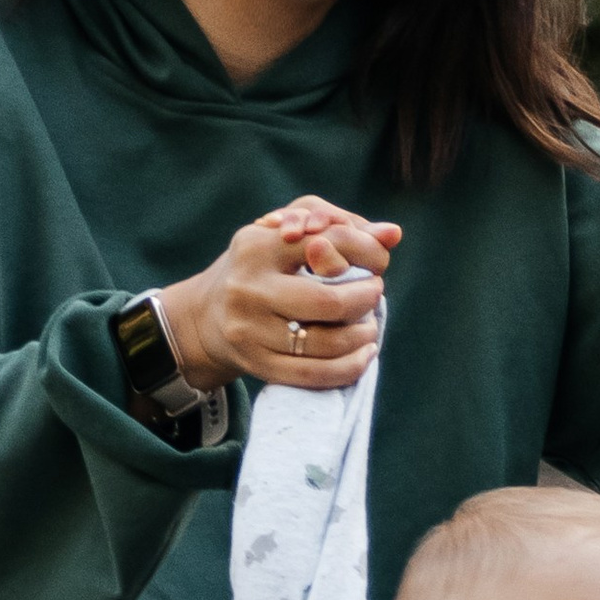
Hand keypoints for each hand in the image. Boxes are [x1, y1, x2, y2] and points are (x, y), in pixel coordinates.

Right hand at [159, 196, 400, 393]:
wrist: (205, 316)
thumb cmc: (259, 266)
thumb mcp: (286, 234)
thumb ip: (336, 224)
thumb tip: (393, 234)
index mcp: (257, 246)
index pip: (326, 243)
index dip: (365, 252)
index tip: (378, 261)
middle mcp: (249, 289)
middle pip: (328, 302)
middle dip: (365, 300)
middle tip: (374, 293)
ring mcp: (250, 331)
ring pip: (325, 343)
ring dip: (362, 336)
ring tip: (370, 327)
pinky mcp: (256, 365)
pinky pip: (313, 375)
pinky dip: (348, 368)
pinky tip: (364, 355)